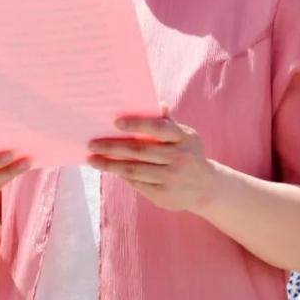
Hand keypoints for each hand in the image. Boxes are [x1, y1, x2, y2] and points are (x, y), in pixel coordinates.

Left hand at [87, 104, 218, 212]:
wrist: (207, 188)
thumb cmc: (189, 154)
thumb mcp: (186, 137)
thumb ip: (169, 123)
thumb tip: (157, 104)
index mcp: (184, 138)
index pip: (159, 128)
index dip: (137, 124)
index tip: (115, 122)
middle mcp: (179, 158)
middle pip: (140, 151)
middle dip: (113, 146)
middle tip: (92, 143)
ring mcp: (171, 179)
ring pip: (134, 169)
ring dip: (110, 164)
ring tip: (93, 159)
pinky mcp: (163, 196)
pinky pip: (137, 184)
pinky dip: (121, 175)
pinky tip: (109, 169)